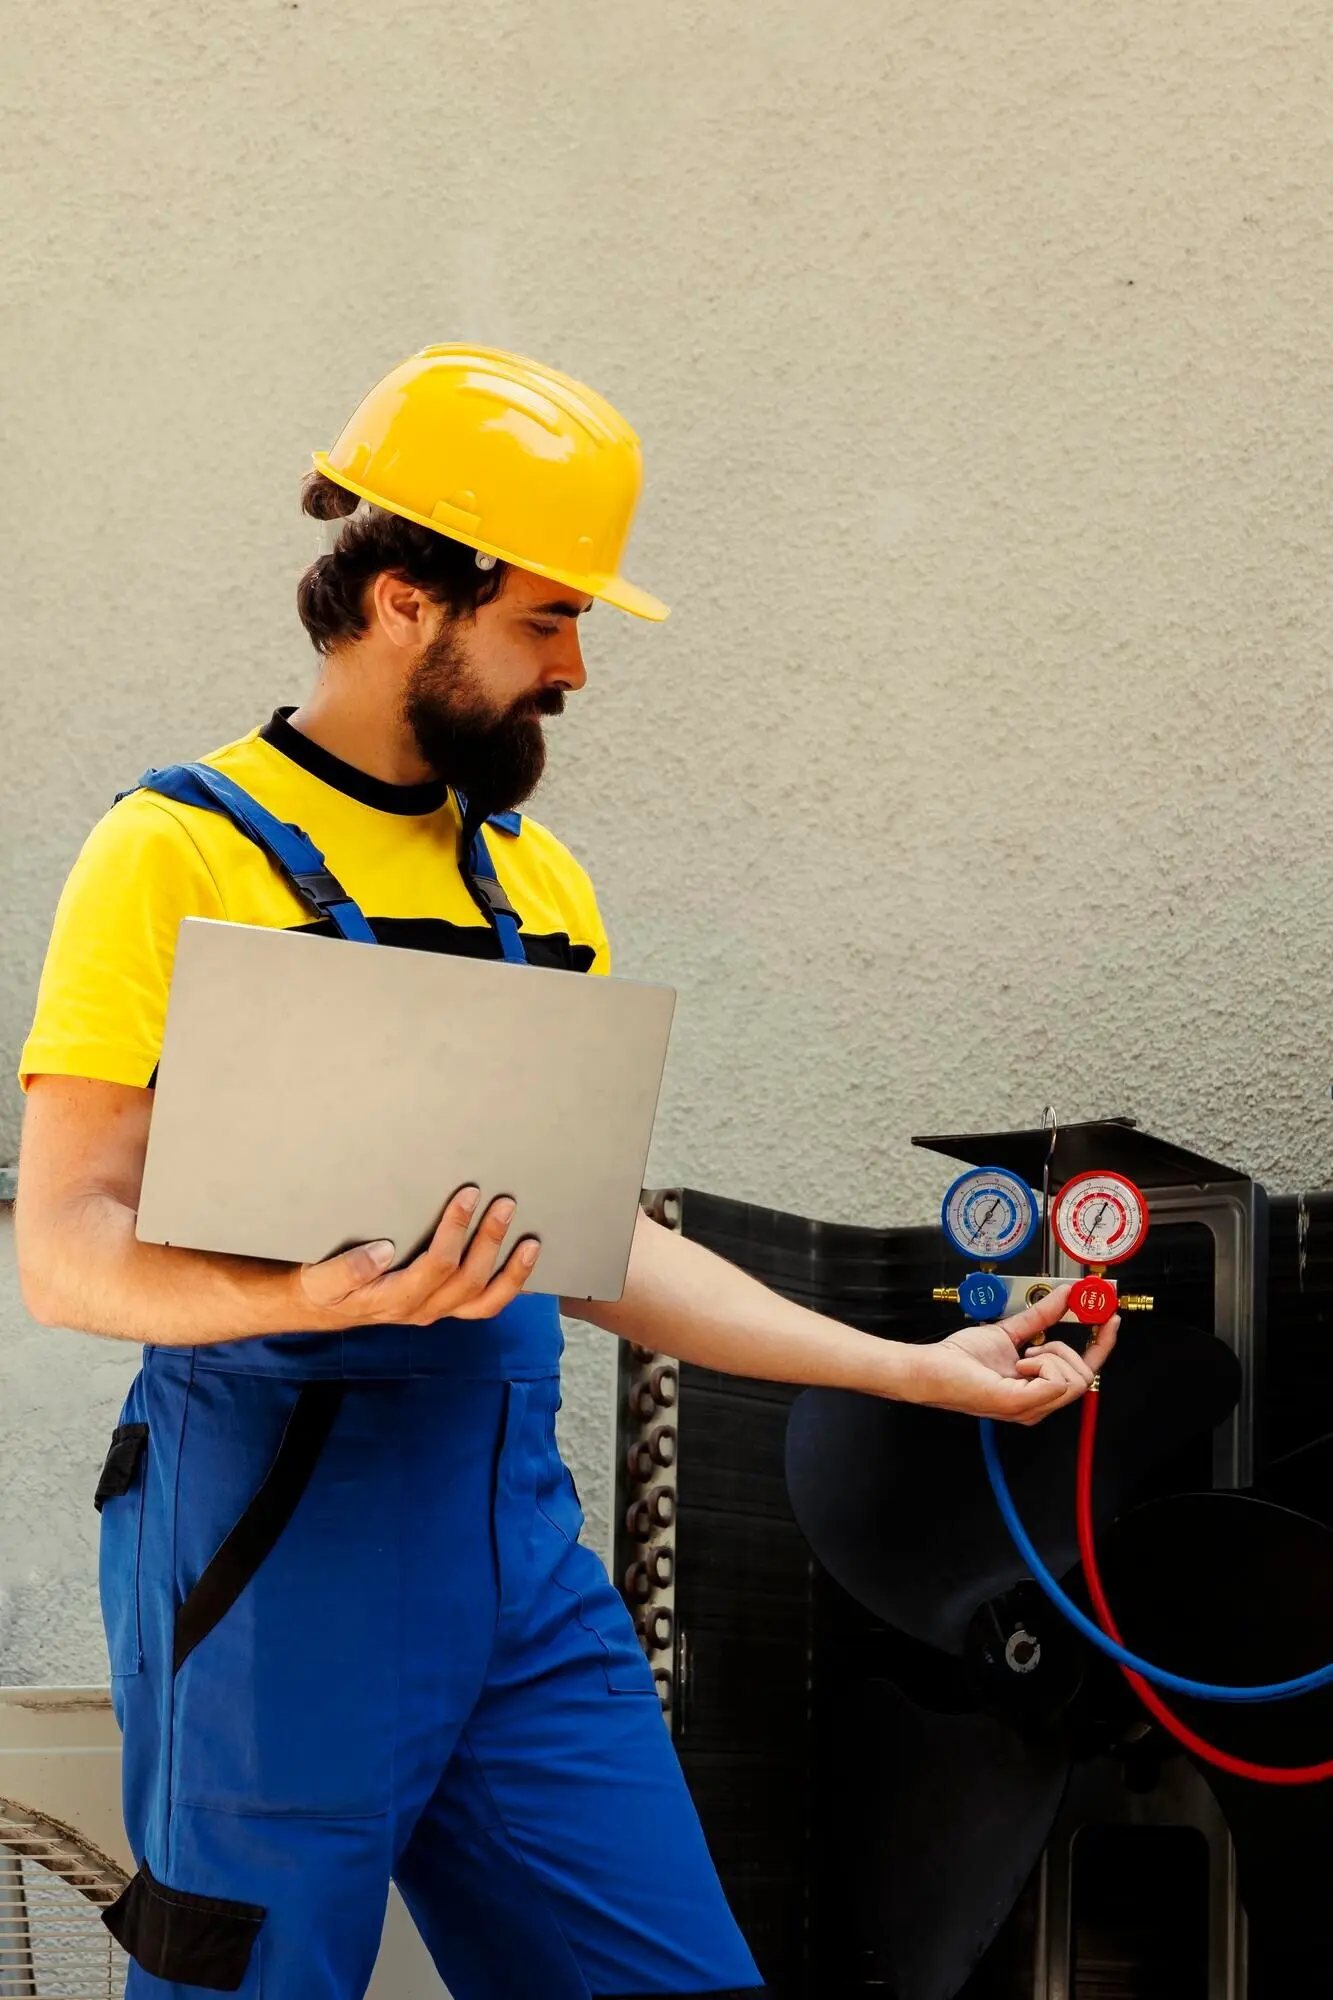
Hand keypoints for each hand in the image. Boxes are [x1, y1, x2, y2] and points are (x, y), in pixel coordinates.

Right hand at [291, 1189, 538, 1327]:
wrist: (323, 1305)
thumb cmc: (324, 1285)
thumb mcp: (322, 1277)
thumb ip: (348, 1268)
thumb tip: (382, 1251)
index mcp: (395, 1299)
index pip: (436, 1266)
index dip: (456, 1230)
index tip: (467, 1195)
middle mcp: (421, 1309)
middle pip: (467, 1280)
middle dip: (490, 1241)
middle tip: (504, 1204)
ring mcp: (436, 1311)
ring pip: (484, 1301)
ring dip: (512, 1272)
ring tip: (532, 1242)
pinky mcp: (444, 1306)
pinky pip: (484, 1305)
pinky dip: (509, 1287)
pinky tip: (525, 1266)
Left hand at [901, 1284, 1119, 1425]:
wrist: (933, 1369)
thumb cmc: (962, 1359)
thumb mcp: (1010, 1331)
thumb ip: (1040, 1316)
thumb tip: (1065, 1294)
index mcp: (1039, 1389)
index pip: (1086, 1372)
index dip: (1103, 1344)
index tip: (1110, 1316)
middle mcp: (1040, 1404)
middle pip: (1086, 1376)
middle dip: (1065, 1350)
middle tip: (1033, 1347)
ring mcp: (1032, 1408)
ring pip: (1074, 1378)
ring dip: (1050, 1356)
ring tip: (1021, 1358)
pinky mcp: (1021, 1404)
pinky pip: (1057, 1382)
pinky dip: (1041, 1364)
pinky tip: (1018, 1366)